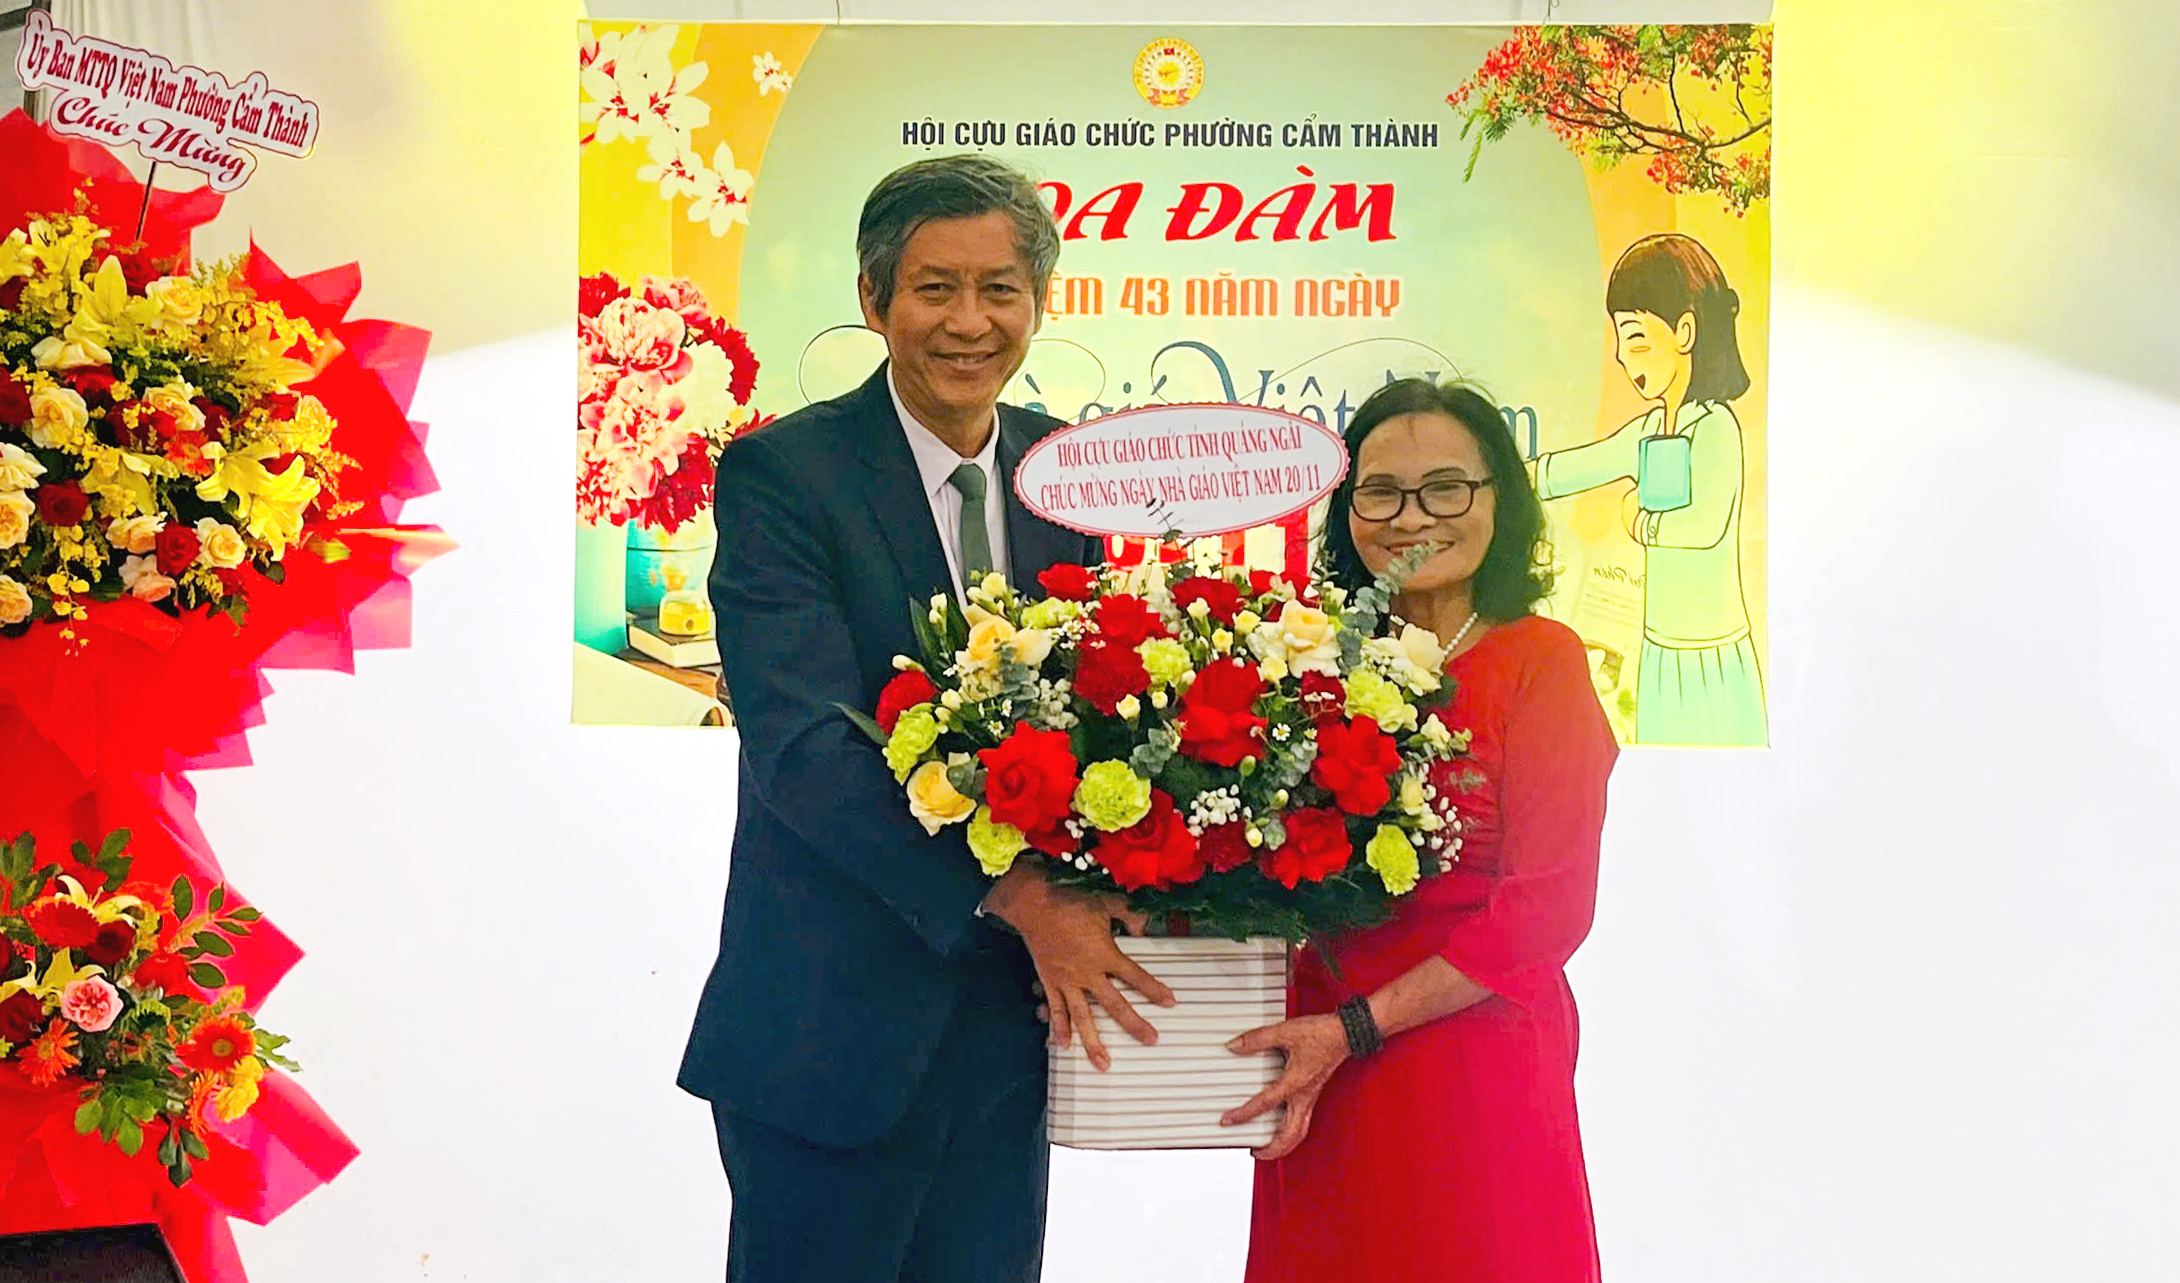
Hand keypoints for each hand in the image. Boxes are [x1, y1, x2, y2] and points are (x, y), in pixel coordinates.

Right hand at [984, 865, 1173, 1069]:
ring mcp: (1067, 981)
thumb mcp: (1106, 903)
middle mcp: (1088, 973)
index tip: (1170, 1002)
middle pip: (1115, 1004)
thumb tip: (1143, 926)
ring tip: (1103, 1064)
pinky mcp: (1050, 982)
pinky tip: (1064, 1046)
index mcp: (1105, 954)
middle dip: (1134, 1024)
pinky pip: (1056, 1009)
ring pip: (1083, 1017)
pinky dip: (1058, 1028)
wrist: (1034, 904)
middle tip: (1151, 1040)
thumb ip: (1128, 915)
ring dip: (1093, 1042)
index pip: (1135, 976)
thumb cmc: (1070, 901)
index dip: (1154, 990)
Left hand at [1222, 1013, 1350, 1160]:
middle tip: (1256, 1152)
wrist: (1345, 1034)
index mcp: (1295, 1083)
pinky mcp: (1313, 1093)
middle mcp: (1304, 1096)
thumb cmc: (1322, 1034)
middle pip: (1291, 1135)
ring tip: (1268, 1147)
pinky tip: (1281, 1125)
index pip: (1265, 1104)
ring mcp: (1310, 1097)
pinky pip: (1302, 1120)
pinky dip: (1291, 1130)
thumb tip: (1236, 1046)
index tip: (1228, 1120)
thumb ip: (1258, 1039)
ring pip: (1299, 1131)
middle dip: (1273, 1149)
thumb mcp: (1286, 1031)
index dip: (1244, 1114)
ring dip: (1284, 1144)